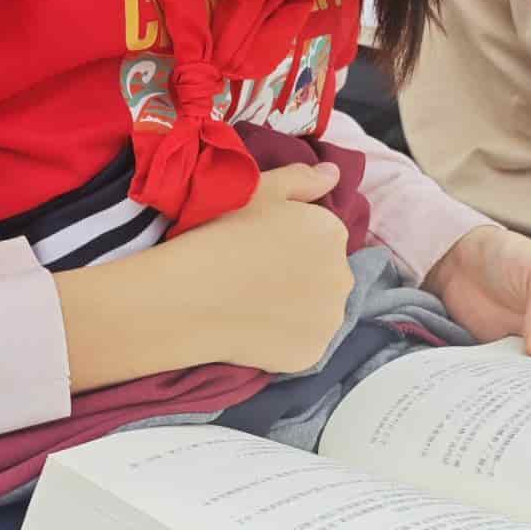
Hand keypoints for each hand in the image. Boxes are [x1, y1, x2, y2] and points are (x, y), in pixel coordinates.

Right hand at [170, 161, 354, 372]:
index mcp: (332, 232)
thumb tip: (333, 175)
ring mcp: (330, 319)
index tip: (261, 248)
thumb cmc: (218, 234)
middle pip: (326, 274)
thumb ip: (301, 178)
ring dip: (299, 309)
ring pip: (319, 311)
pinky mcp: (313, 354)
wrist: (187, 295)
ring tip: (255, 306)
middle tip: (256, 278)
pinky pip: (304, 344)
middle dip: (302, 276)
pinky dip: (286, 340)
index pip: (323, 237)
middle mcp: (343, 276)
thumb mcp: (257, 189)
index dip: (291, 243)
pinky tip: (255, 330)